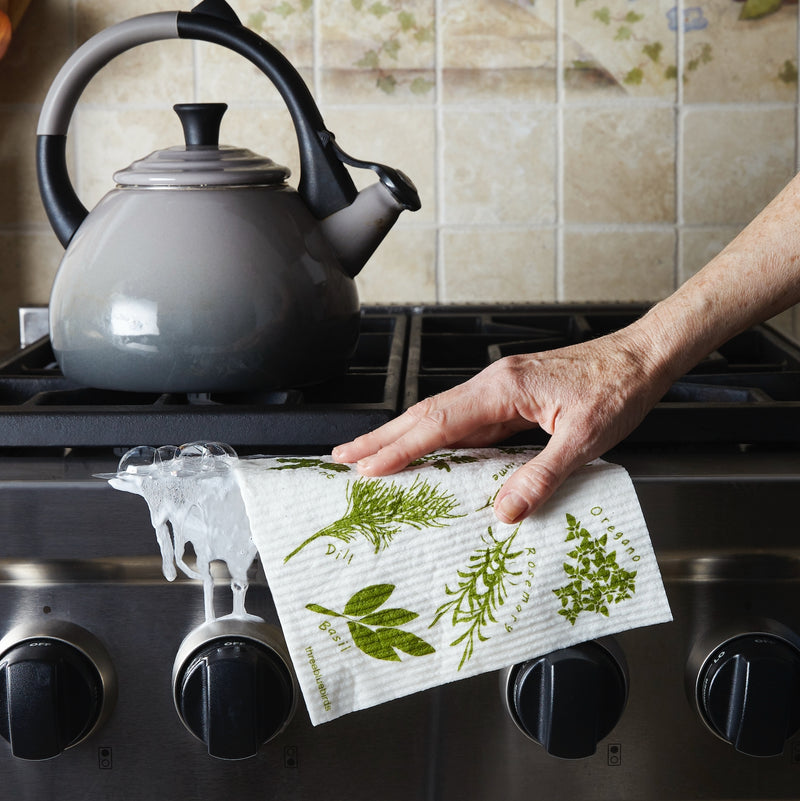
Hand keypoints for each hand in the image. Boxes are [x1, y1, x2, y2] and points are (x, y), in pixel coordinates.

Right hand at [332, 329, 672, 522]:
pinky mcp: (511, 398)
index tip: (366, 467)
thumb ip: (540, 475)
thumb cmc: (617, 388)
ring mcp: (500, 390)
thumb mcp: (584, 438)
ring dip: (403, 436)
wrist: (642, 358)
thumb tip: (503, 511)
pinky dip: (435, 438)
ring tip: (370, 456)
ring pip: (440, 416)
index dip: (399, 447)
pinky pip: (464, 421)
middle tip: (343, 455)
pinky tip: (425, 453)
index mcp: (504, 388)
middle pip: (425, 413)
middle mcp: (494, 384)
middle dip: (382, 437)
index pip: (438, 422)